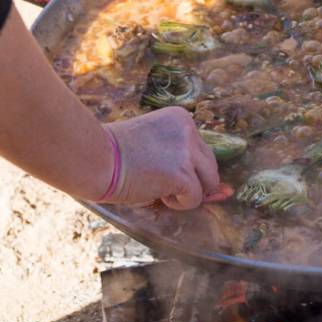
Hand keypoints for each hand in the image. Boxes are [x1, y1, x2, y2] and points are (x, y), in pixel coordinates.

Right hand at [103, 106, 220, 209]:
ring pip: (208, 183)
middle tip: (157, 178)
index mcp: (181, 118)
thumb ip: (185, 160)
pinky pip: (196, 198)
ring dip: (186, 192)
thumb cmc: (116, 155)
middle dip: (190, 180)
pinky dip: (178, 203)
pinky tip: (156, 192)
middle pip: (210, 167)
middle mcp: (189, 130)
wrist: (94, 158)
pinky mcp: (183, 174)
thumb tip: (226, 193)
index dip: (186, 168)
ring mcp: (187, 152)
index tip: (158, 167)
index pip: (201, 151)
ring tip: (156, 184)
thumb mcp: (155, 146)